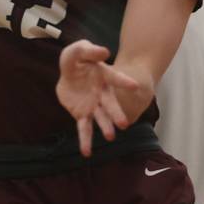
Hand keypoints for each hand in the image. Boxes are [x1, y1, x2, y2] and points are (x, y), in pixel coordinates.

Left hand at [56, 40, 138, 156]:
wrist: (69, 74)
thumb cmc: (78, 61)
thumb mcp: (79, 51)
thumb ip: (89, 50)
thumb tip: (104, 52)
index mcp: (104, 76)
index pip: (116, 78)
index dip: (124, 82)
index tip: (135, 86)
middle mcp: (102, 93)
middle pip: (110, 104)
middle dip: (117, 113)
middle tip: (124, 124)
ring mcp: (93, 105)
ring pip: (101, 118)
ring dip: (106, 126)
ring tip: (111, 137)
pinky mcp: (82, 115)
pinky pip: (84, 128)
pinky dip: (85, 141)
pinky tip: (87, 153)